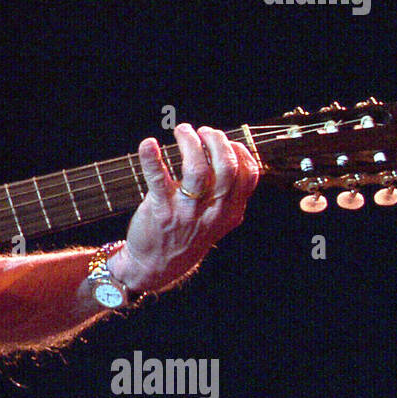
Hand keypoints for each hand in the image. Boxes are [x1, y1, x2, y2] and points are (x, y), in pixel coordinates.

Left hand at [110, 123, 259, 295]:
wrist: (156, 266)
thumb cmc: (186, 234)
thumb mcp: (216, 221)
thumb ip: (226, 195)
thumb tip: (228, 153)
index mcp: (230, 212)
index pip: (248, 175)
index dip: (238, 151)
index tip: (224, 140)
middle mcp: (212, 212)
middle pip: (226, 167)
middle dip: (216, 141)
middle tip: (202, 131)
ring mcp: (186, 212)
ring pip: (197, 169)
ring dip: (190, 142)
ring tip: (182, 131)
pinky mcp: (161, 211)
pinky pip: (158, 178)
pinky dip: (151, 157)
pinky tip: (148, 144)